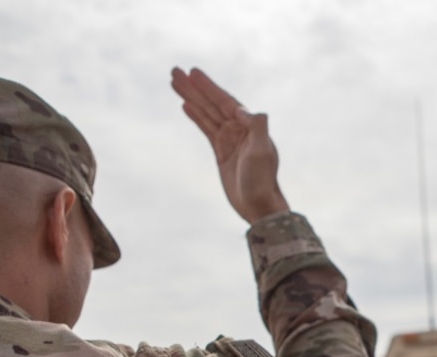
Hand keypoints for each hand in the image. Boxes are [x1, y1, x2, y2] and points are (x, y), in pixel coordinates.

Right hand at [171, 67, 289, 223]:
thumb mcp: (262, 152)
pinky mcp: (222, 151)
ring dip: (191, 98)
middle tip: (174, 71)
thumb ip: (257, 127)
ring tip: (175, 82)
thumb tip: (243, 109)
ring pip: (207, 113)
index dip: (208, 87)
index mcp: (248, 125)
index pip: (224, 101)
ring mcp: (229, 139)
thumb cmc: (262, 180)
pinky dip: (196, 116)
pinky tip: (186, 105)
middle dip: (194, 87)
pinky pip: (206, 128)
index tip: (192, 72)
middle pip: (212, 103)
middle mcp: (239, 129)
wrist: (259, 206)